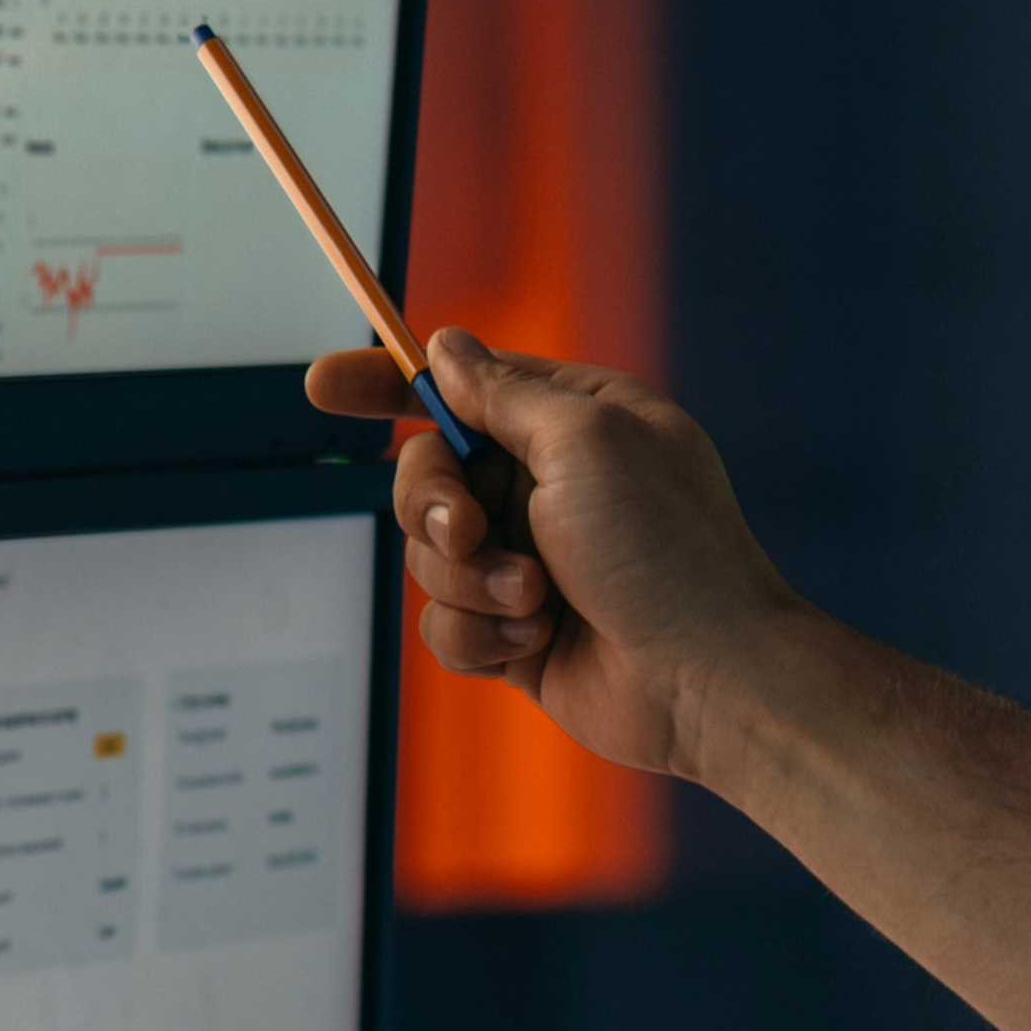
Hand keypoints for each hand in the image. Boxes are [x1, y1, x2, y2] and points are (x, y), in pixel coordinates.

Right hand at [306, 330, 802, 784]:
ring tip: (537, 597)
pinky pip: (445, 624)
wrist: (707, 680)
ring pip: (429, 557)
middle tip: (469, 531)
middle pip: (426, 474)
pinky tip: (535, 640)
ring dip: (471, 581)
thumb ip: (503, 394)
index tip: (323, 384)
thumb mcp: (586, 441)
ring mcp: (531, 559)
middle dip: (435, 507)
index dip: (387, 384)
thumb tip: (448, 349)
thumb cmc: (669, 553)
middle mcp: (550, 485)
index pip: (462, 387)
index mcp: (575, 421)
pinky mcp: (517, 630)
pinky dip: (481, 635)